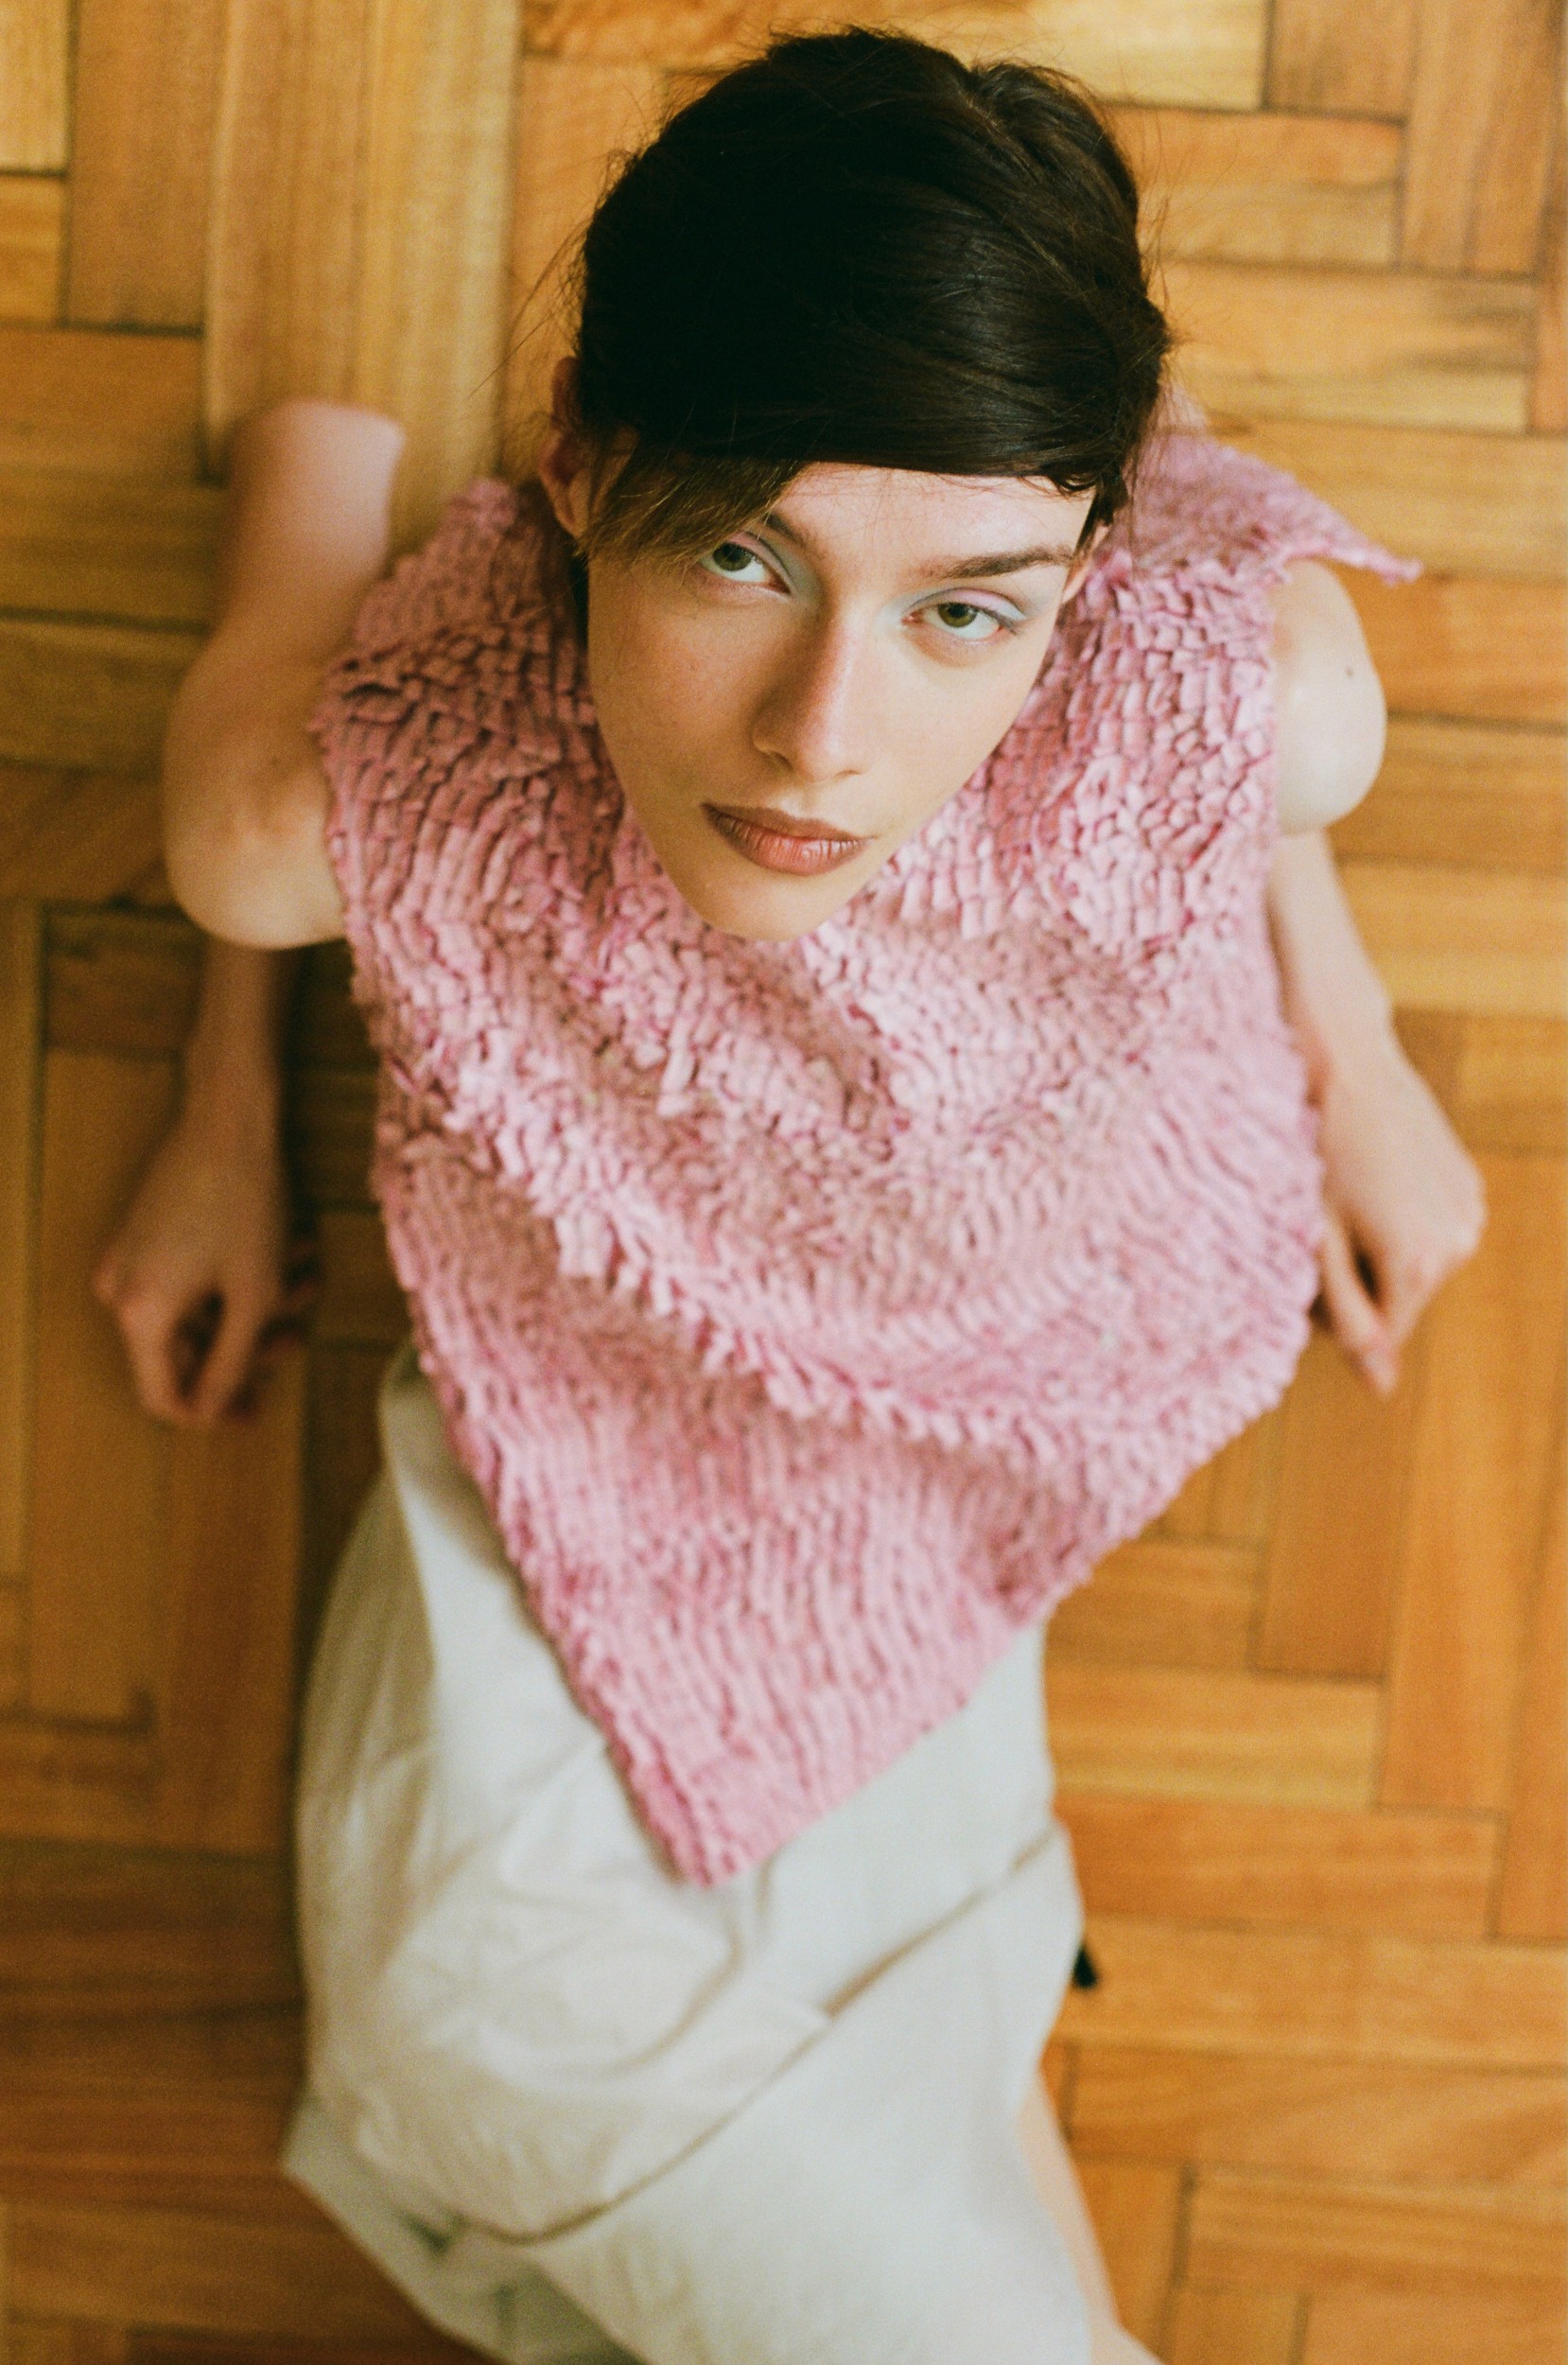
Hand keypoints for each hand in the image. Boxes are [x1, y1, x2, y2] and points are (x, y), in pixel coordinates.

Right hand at [92, 1091, 317, 1426]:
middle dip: (249, 1344)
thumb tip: (212, 1410)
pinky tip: (289, 1247)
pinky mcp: (148, 1231)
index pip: (164, 1394)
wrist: (230, 1115)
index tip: (256, 1412)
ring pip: (198, 1309)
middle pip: (187, 1349)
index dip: (212, 1411)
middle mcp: (121, 1289)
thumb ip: (232, 1362)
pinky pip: (191, 1274)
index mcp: (138, 1314)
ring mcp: (131, 1258)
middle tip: (295, 1334)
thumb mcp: (253, 1295)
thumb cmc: (245, 1200)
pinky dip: (238, 1272)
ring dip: (255, 1302)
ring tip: (305, 1276)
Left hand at [1309, 1026, 1486, 1395]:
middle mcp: (1458, 1243)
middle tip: (1326, 1226)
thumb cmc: (1315, 1154)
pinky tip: (1377, 1179)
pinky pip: (1433, 1228)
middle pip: (1401, 1301)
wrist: (1346, 1067)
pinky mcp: (1469, 1183)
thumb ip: (1347, 1317)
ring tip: (1351, 1197)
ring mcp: (1470, 1211)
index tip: (1310, 1266)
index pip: (1381, 1338)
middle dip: (1362, 1281)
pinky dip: (1405, 1219)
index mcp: (1417, 1266)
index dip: (1337, 1315)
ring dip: (1384, 1250)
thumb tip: (1381, 1388)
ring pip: (1419, 1265)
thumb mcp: (1317, 1242)